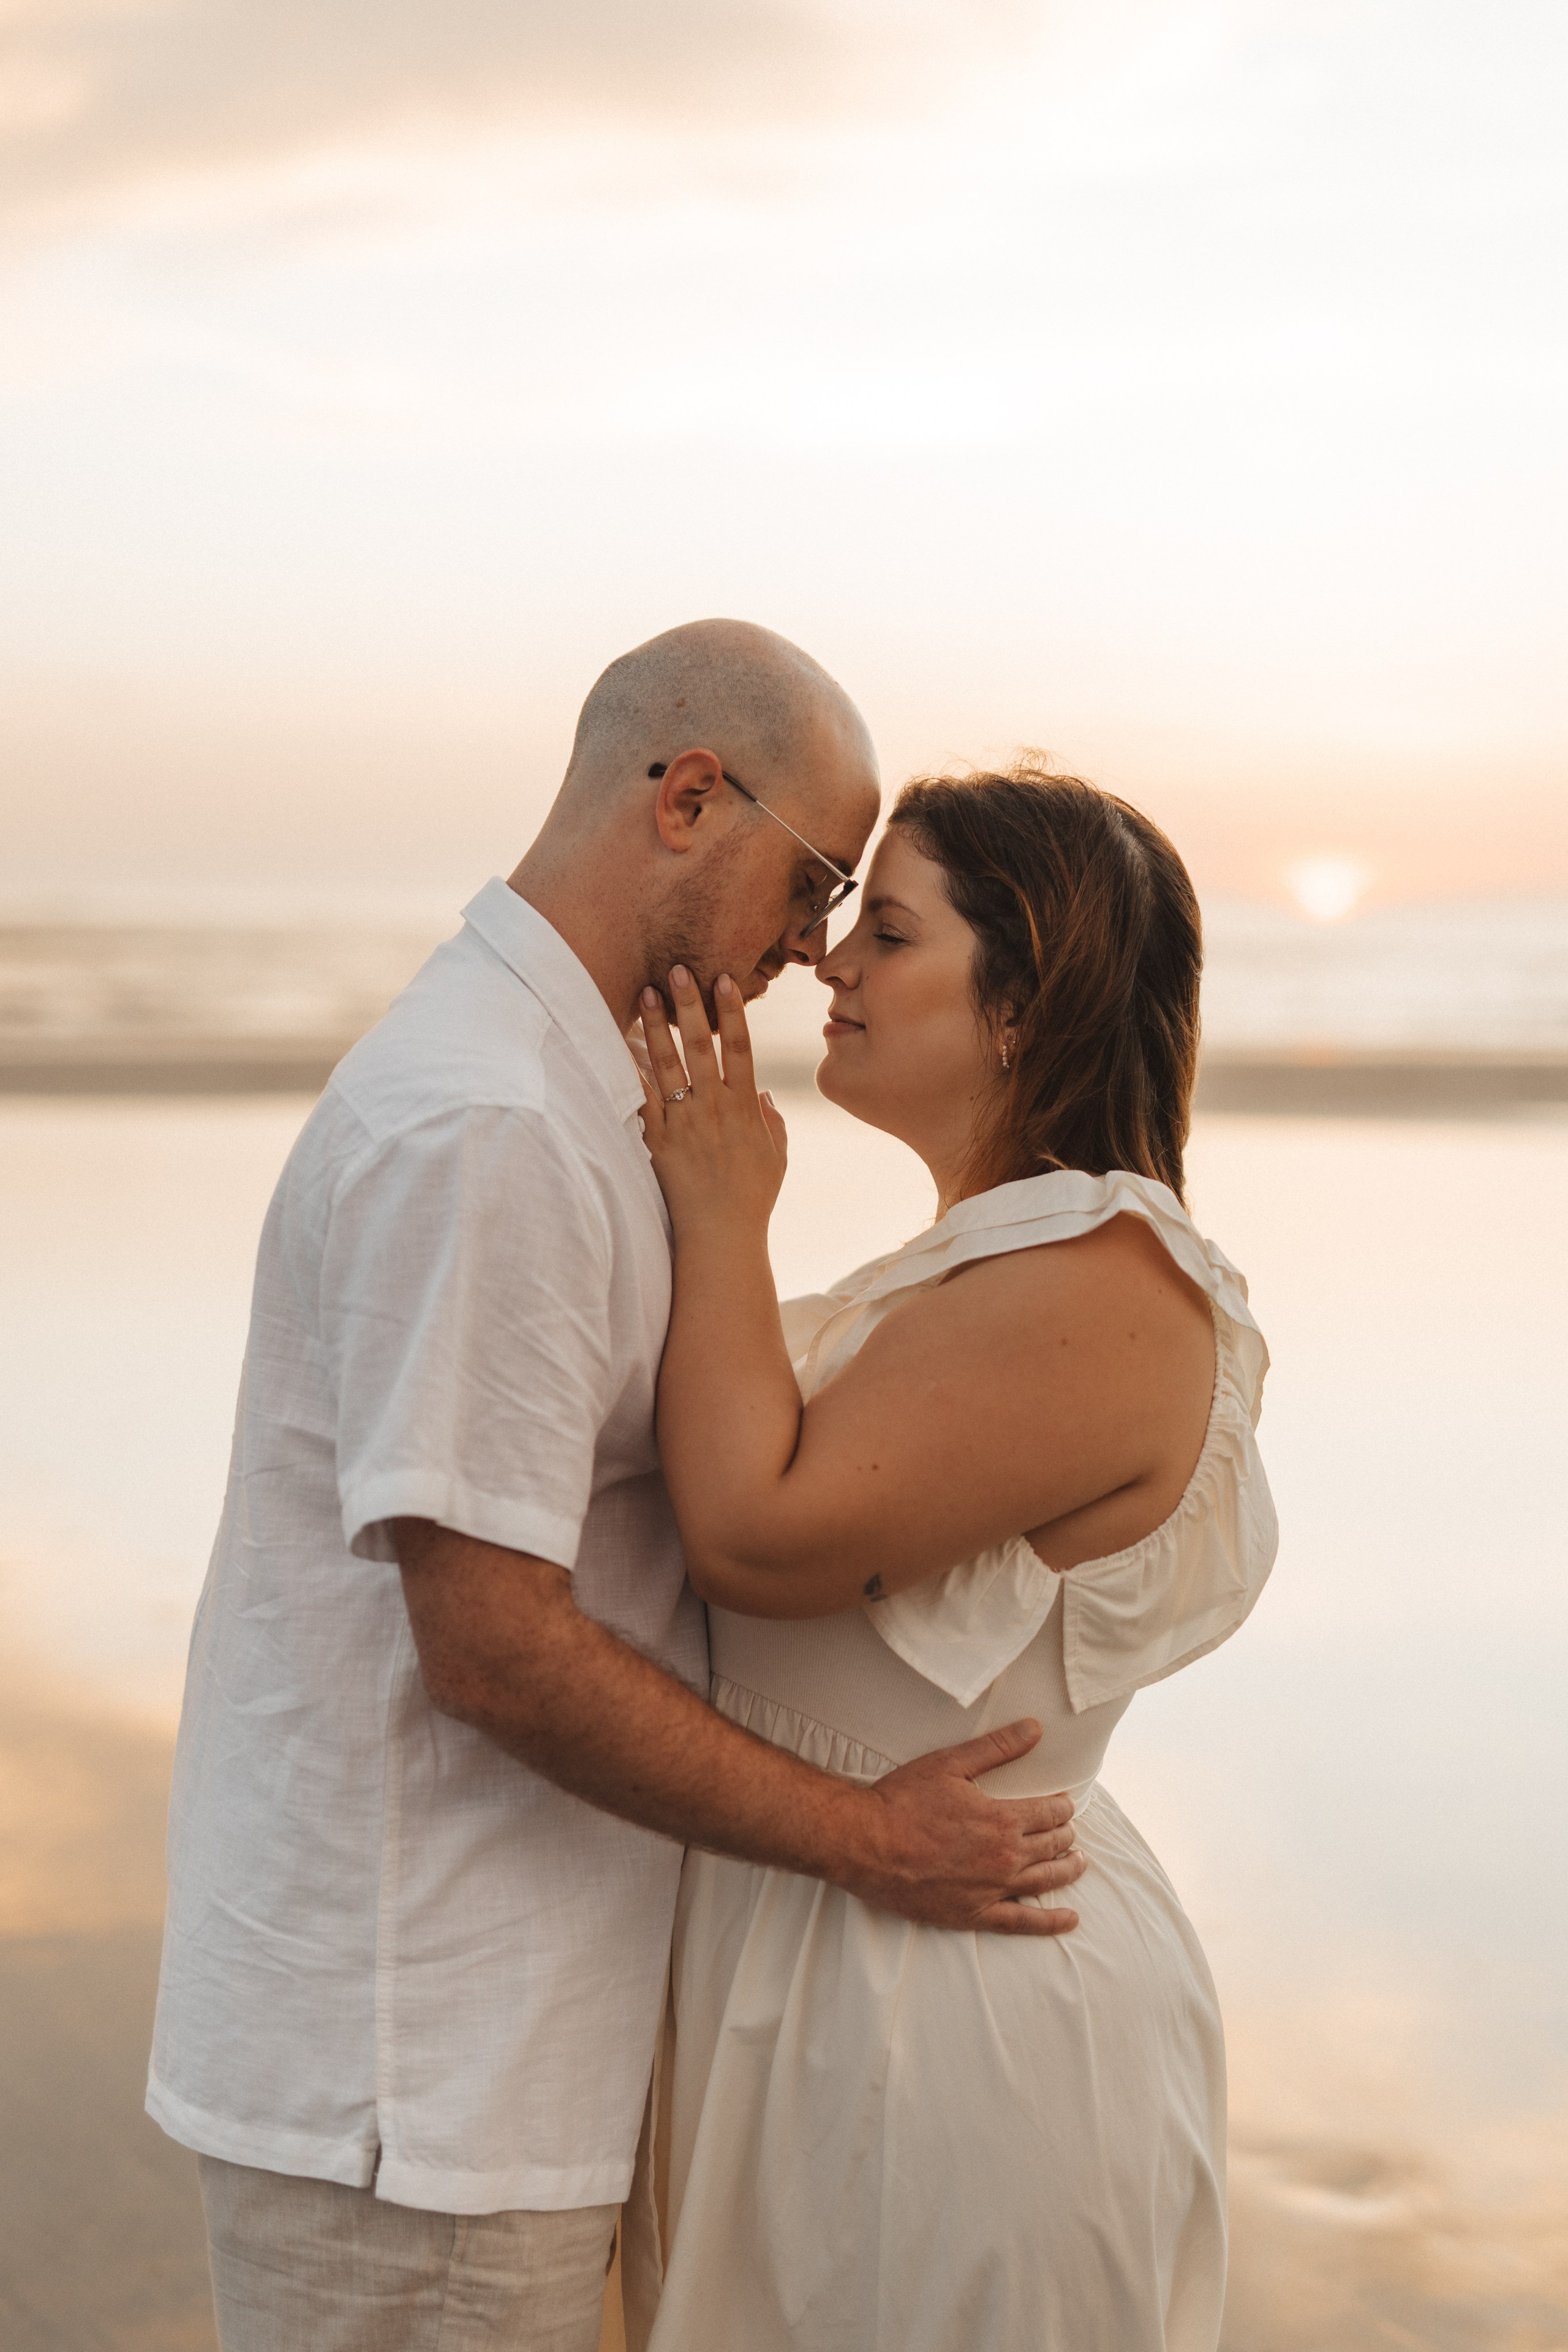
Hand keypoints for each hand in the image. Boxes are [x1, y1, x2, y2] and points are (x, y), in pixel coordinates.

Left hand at [638, 967, 788, 1232]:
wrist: (720, 1238)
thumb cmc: (751, 1199)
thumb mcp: (776, 1157)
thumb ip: (771, 1121)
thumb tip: (760, 1092)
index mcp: (744, 1107)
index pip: (740, 1047)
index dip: (732, 1012)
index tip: (724, 979)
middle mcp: (713, 1109)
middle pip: (700, 1046)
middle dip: (689, 1005)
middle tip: (676, 968)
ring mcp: (683, 1124)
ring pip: (667, 1065)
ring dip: (656, 1026)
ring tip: (644, 993)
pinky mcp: (656, 1142)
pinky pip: (640, 1100)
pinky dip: (629, 1071)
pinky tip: (617, 1044)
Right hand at [838, 1719, 1085, 1936]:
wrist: (865, 1844)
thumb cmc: (903, 1800)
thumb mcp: (950, 1763)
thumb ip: (997, 1747)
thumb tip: (1035, 1729)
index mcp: (1002, 1820)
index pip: (1050, 1813)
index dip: (1062, 1807)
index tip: (1064, 1804)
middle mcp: (1005, 1858)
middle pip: (1052, 1845)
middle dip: (1066, 1835)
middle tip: (1069, 1830)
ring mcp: (991, 1890)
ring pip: (1044, 1880)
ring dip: (1067, 1870)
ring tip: (1079, 1862)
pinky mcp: (974, 1914)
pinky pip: (1021, 1922)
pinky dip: (1050, 1922)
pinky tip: (1070, 1919)